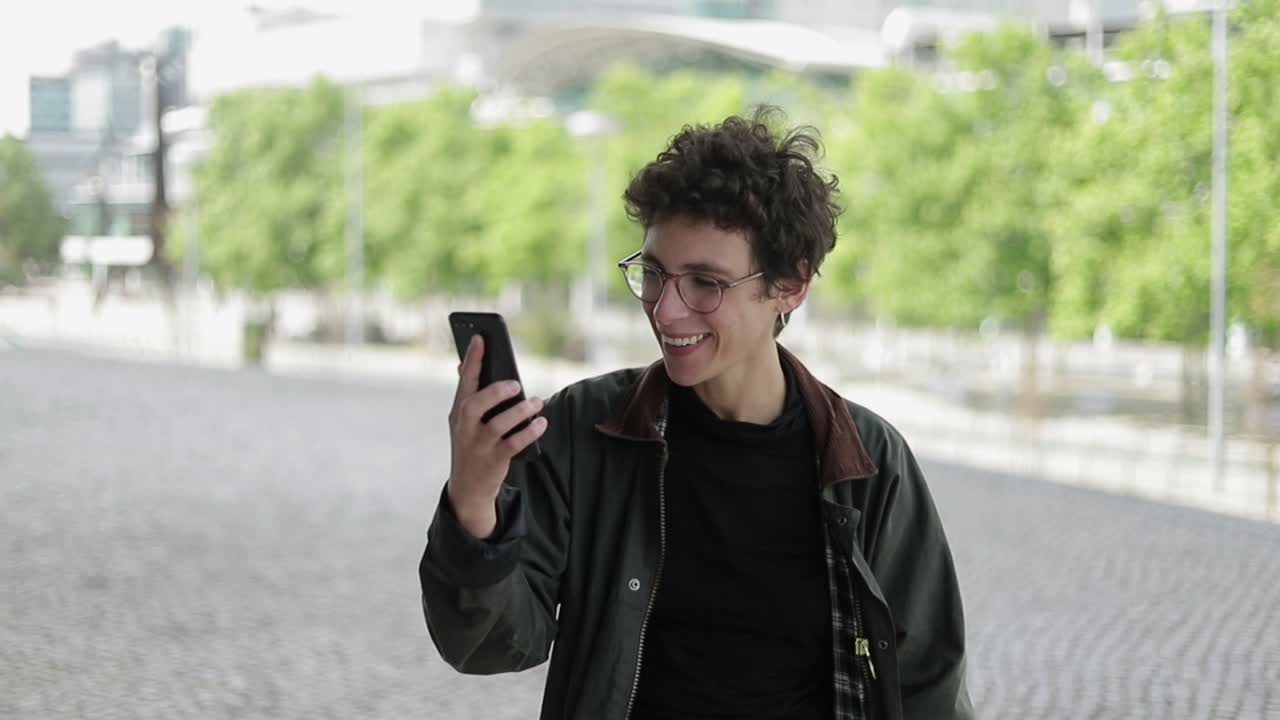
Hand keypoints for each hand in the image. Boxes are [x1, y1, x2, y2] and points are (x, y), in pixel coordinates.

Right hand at [446, 335, 547, 538]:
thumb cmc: (472, 445)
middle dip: (496, 391)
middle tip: (516, 383)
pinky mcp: (493, 460)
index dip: (472, 359)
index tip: (480, 338)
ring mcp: (478, 445)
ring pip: (499, 424)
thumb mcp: (464, 422)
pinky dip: (529, 432)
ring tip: (537, 402)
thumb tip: (465, 365)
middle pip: (476, 403)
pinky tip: (541, 423)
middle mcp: (464, 427)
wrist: (467, 488)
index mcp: (458, 411)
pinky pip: (514, 444)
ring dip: (521, 411)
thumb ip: (469, 396)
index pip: (464, 381)